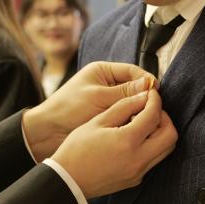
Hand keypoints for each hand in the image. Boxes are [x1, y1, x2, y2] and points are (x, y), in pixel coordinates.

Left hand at [21, 62, 156, 159]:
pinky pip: (125, 116)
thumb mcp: (98, 97)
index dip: (146, 82)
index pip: (133, 72)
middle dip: (144, 97)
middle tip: (157, 109)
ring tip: (149, 119)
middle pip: (135, 88)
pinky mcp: (107, 116)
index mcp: (103, 71)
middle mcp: (107, 84)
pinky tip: (138, 128)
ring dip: (139, 111)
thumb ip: (124, 92)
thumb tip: (150, 86)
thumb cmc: (67, 108)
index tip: (157, 94)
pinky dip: (132, 121)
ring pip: (131, 103)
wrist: (48, 132)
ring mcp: (108, 100)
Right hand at [49, 87, 177, 197]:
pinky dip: (152, 145)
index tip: (150, 93)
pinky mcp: (136, 179)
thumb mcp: (97, 121)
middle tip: (150, 109)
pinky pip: (154, 159)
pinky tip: (136, 138)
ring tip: (143, 123)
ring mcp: (139, 172)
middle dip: (164, 117)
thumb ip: (123, 107)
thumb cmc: (76, 149)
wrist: (67, 181)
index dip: (155, 100)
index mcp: (128, 141)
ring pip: (166, 149)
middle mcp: (138, 159)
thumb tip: (143, 97)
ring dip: (161, 133)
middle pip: (170, 135)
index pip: (154, 115)